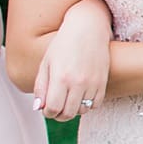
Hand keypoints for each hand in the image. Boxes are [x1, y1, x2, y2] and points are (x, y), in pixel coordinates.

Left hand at [33, 3, 111, 120]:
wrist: (88, 29)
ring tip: (68, 99)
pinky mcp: (103, 82)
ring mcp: (93, 83)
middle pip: (68, 113)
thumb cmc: (63, 45)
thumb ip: (41, 87)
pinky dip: (87, 104)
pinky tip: (81, 95)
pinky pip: (95, 104)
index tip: (46, 108)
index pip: (52, 109)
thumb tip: (39, 107)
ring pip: (82, 110)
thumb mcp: (46, 64)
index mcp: (60, 78)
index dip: (47, 112)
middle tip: (56, 107)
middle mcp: (78, 82)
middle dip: (59, 114)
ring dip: (73, 109)